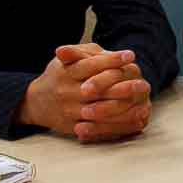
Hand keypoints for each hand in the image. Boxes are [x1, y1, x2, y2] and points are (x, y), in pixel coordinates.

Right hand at [17, 44, 151, 140]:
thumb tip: (116, 54)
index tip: (130, 55)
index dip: (111, 60)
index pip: (91, 65)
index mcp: (66, 72)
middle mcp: (67, 92)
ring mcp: (71, 111)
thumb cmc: (60, 76)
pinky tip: (136, 120)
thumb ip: (89, 55)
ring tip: (144, 103)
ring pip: (101, 111)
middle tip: (143, 83)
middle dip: (122, 86)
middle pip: (98, 89)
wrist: (37, 102)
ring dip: (125, 109)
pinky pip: (100, 128)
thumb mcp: (68, 59)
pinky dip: (119, 125)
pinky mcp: (75, 127)